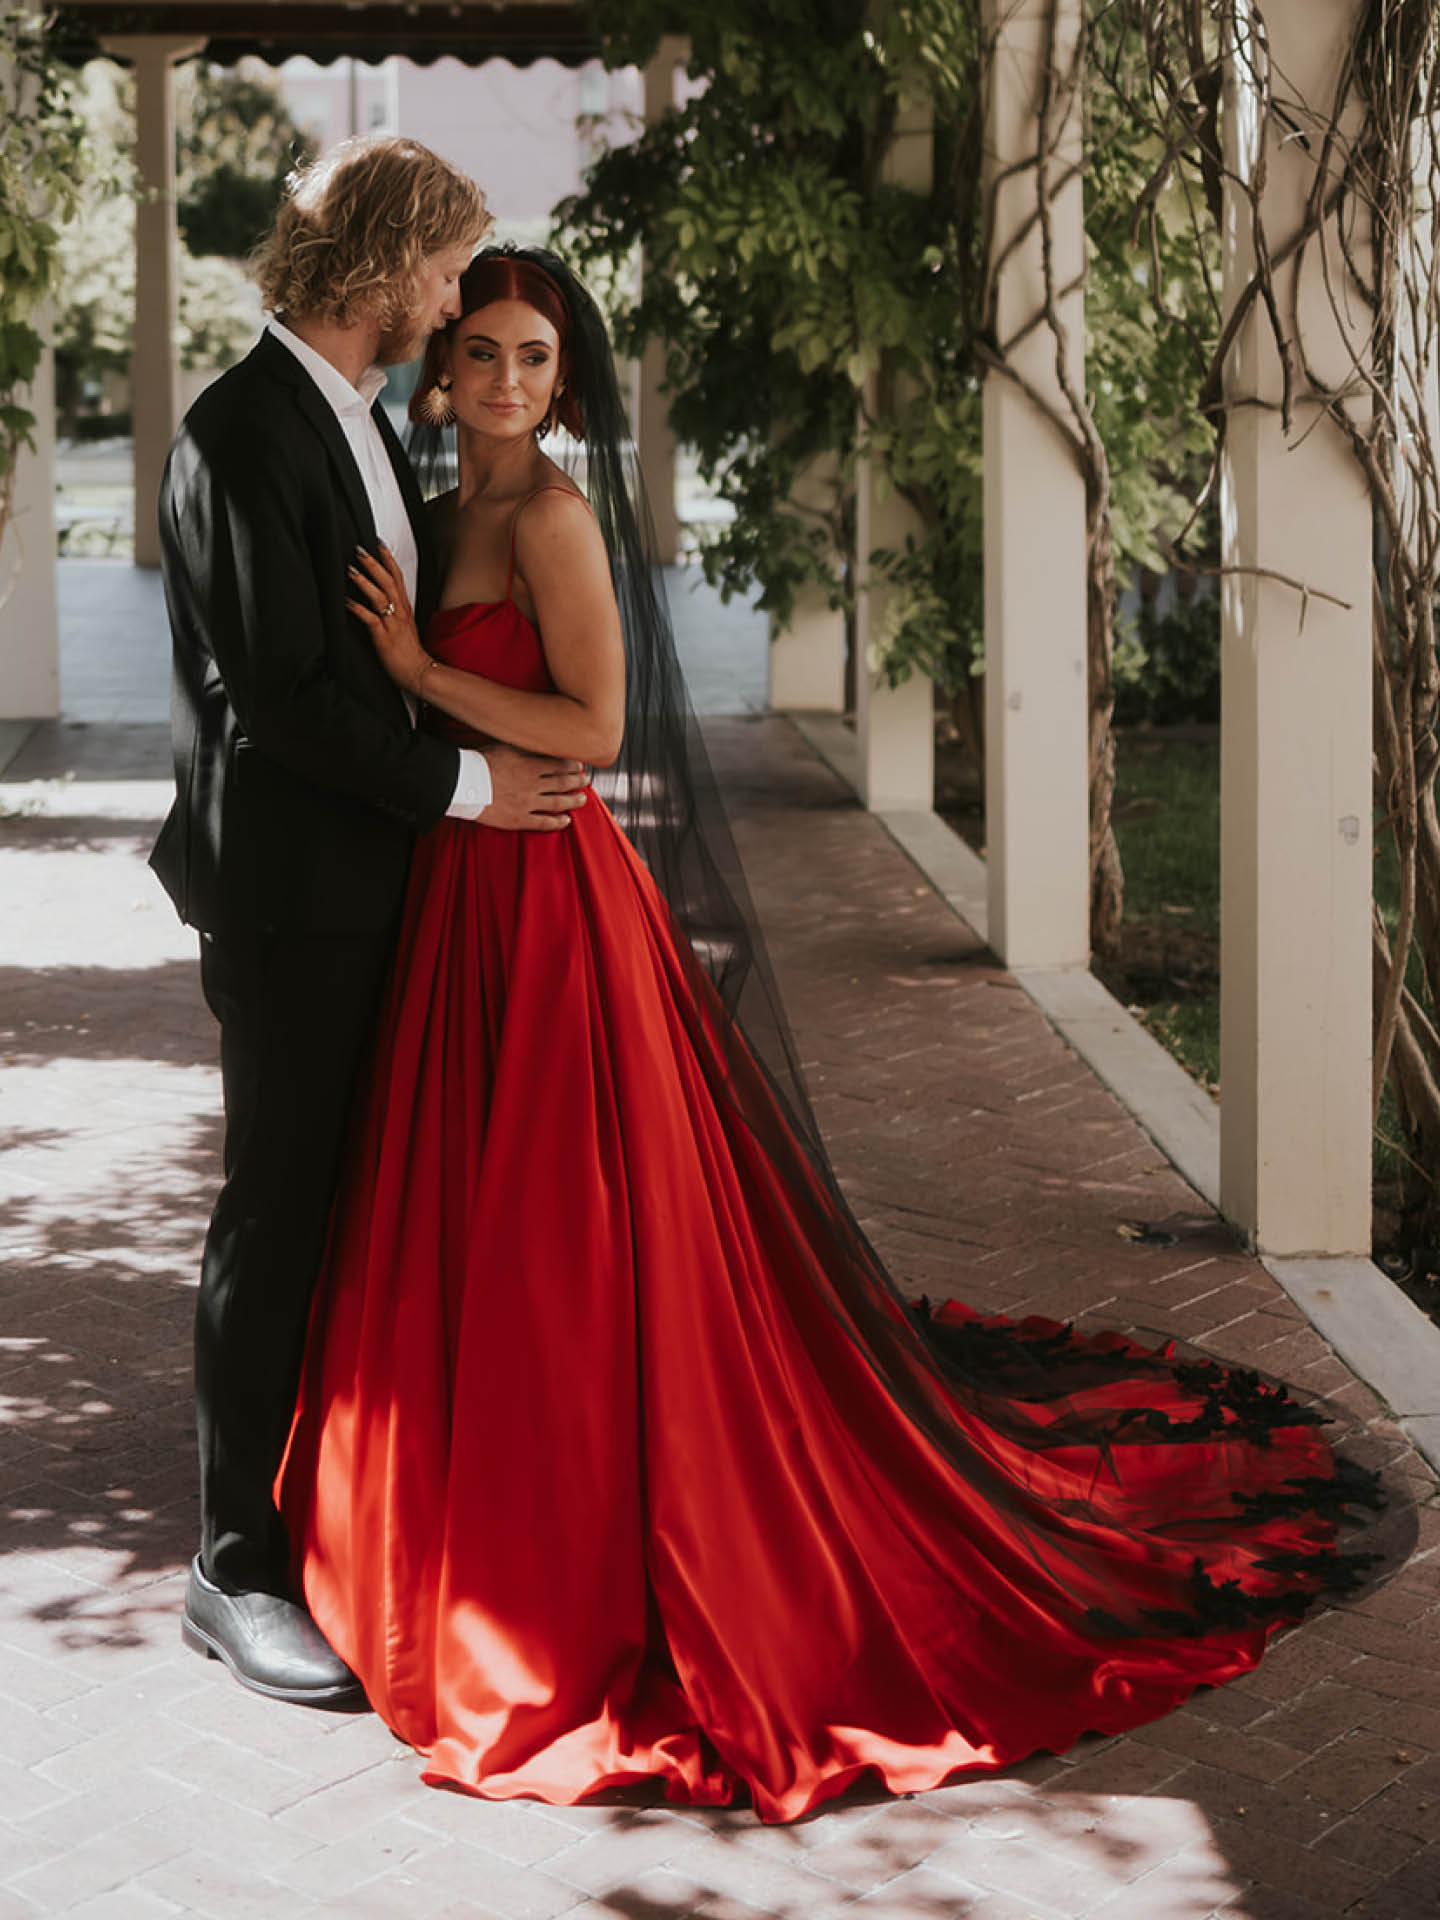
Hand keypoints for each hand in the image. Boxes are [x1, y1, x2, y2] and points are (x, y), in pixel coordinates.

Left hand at [347, 543, 431, 695]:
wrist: (418, 672)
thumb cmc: (408, 651)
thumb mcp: (403, 624)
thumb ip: (393, 609)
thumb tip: (378, 597)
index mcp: (404, 607)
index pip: (397, 576)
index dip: (388, 558)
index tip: (378, 543)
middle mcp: (399, 612)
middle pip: (388, 581)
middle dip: (373, 564)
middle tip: (359, 549)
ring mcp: (392, 624)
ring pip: (380, 596)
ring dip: (364, 581)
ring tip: (350, 569)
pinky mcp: (384, 637)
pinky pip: (370, 619)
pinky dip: (358, 609)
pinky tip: (347, 601)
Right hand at [481, 743, 590, 832]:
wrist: (463, 783)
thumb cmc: (480, 762)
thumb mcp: (505, 747)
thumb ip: (524, 748)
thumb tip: (538, 742)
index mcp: (529, 765)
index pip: (558, 765)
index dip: (572, 765)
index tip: (579, 765)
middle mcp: (532, 784)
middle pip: (562, 783)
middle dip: (577, 781)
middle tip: (586, 781)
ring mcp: (527, 803)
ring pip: (557, 802)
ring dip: (572, 801)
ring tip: (582, 799)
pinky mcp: (519, 819)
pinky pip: (542, 822)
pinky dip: (556, 822)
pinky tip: (565, 820)